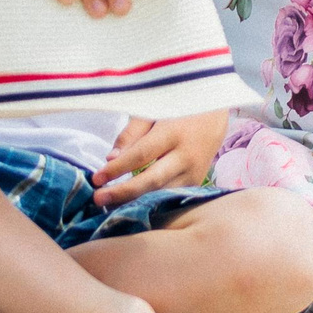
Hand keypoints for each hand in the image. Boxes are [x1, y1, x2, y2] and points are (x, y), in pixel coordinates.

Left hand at [92, 110, 230, 205]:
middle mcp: (187, 155)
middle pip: (152, 180)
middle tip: (98, 199)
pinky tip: (131, 204)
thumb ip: (132, 134)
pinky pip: (170, 195)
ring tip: (109, 205)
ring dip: (134, 201)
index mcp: (174, 132)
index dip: (118, 168)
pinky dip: (150, 200)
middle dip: (123, 192)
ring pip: (161, 193)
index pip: (141, 155)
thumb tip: (110, 159)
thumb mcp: (154, 110)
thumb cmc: (179, 107)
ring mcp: (194, 172)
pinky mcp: (196, 181)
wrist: (216, 113)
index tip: (96, 178)